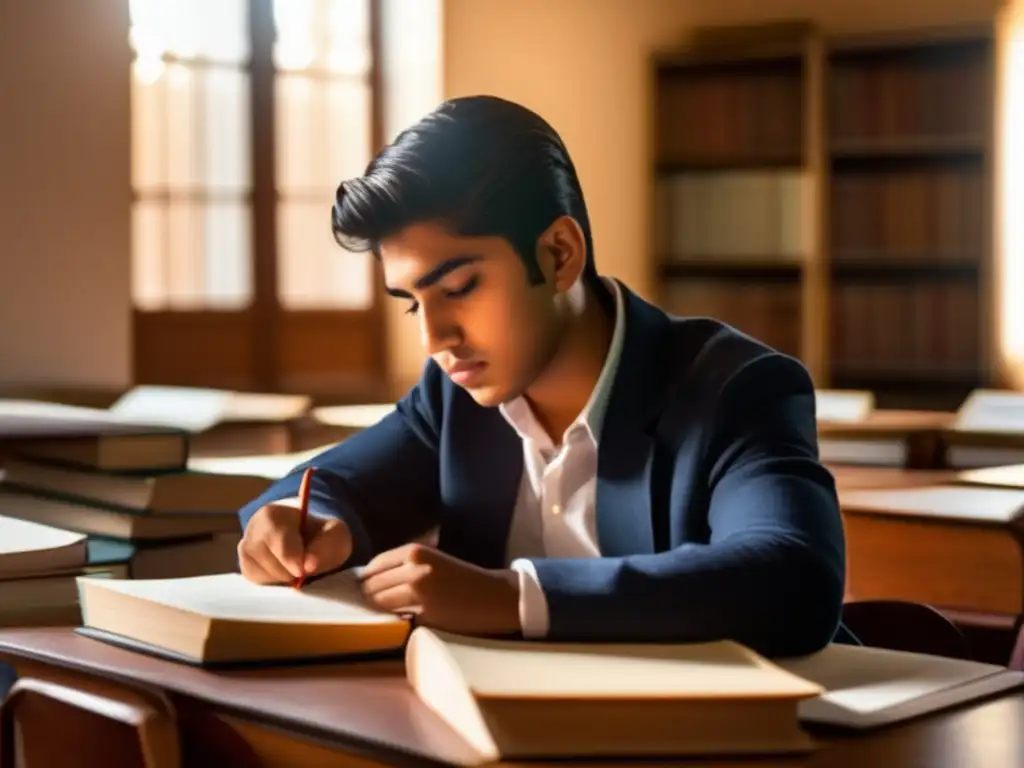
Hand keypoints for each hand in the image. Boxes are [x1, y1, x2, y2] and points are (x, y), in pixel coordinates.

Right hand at [238, 500, 352, 584]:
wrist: (308, 536)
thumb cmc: (320, 534)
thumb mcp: (334, 534)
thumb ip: (326, 546)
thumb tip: (308, 566)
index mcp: (272, 514)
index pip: (276, 539)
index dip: (290, 558)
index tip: (303, 570)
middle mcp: (253, 530)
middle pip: (270, 562)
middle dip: (291, 571)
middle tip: (305, 566)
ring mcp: (245, 550)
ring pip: (264, 576)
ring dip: (285, 579)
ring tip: (296, 566)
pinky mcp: (246, 569)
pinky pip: (260, 585)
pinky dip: (276, 584)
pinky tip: (286, 572)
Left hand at [359, 544, 520, 635]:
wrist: (493, 595)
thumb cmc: (462, 578)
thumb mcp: (431, 560)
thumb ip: (404, 566)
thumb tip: (368, 579)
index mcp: (415, 551)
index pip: (374, 566)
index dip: (366, 580)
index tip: (364, 589)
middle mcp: (414, 568)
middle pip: (372, 586)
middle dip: (368, 597)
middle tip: (371, 606)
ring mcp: (418, 591)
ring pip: (379, 604)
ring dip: (378, 610)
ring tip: (383, 614)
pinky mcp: (425, 613)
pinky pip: (397, 618)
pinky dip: (394, 621)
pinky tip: (399, 621)